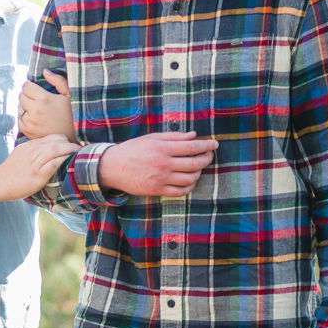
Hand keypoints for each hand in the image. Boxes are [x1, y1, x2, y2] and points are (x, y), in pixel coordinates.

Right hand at [0, 134, 80, 201]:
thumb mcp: (20, 154)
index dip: (63, 139)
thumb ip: (33, 150)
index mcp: (30, 145)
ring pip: (56, 149)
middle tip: (78, 149)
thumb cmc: (10, 172)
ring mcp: (35, 162)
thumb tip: (47, 150)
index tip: (70, 145)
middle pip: (56, 141)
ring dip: (69, 150)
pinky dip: (64, 160)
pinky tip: (70, 161)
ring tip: (78, 153)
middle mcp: (33, 151)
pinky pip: (54, 163)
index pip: (52, 137)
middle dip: (69, 143)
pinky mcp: (38, 174)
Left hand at [18, 70, 75, 141]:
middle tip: (37, 98)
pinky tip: (35, 118)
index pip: (26, 86)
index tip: (36, 88)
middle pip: (21, 96)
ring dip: (25, 106)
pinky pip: (19, 119)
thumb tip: (45, 71)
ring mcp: (30, 122)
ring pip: (19, 108)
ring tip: (37, 108)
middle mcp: (34, 110)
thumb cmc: (73, 115)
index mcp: (44, 99)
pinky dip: (24, 117)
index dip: (30, 86)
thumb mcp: (70, 95)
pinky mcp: (28, 132)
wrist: (73, 139)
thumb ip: (58, 81)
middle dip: (27, 95)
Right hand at [96, 132, 216, 196]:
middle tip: (209, 155)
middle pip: (195, 164)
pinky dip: (189, 186)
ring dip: (198, 173)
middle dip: (206, 159)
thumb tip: (194, 136)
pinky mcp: (157, 190)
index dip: (207, 146)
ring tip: (197, 167)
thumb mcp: (152, 138)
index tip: (214, 144)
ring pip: (190, 179)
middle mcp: (163, 164)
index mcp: (162, 148)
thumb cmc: (132, 149)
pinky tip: (189, 180)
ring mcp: (161, 179)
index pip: (192, 148)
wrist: (113, 167)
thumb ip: (173, 137)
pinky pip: (180, 191)